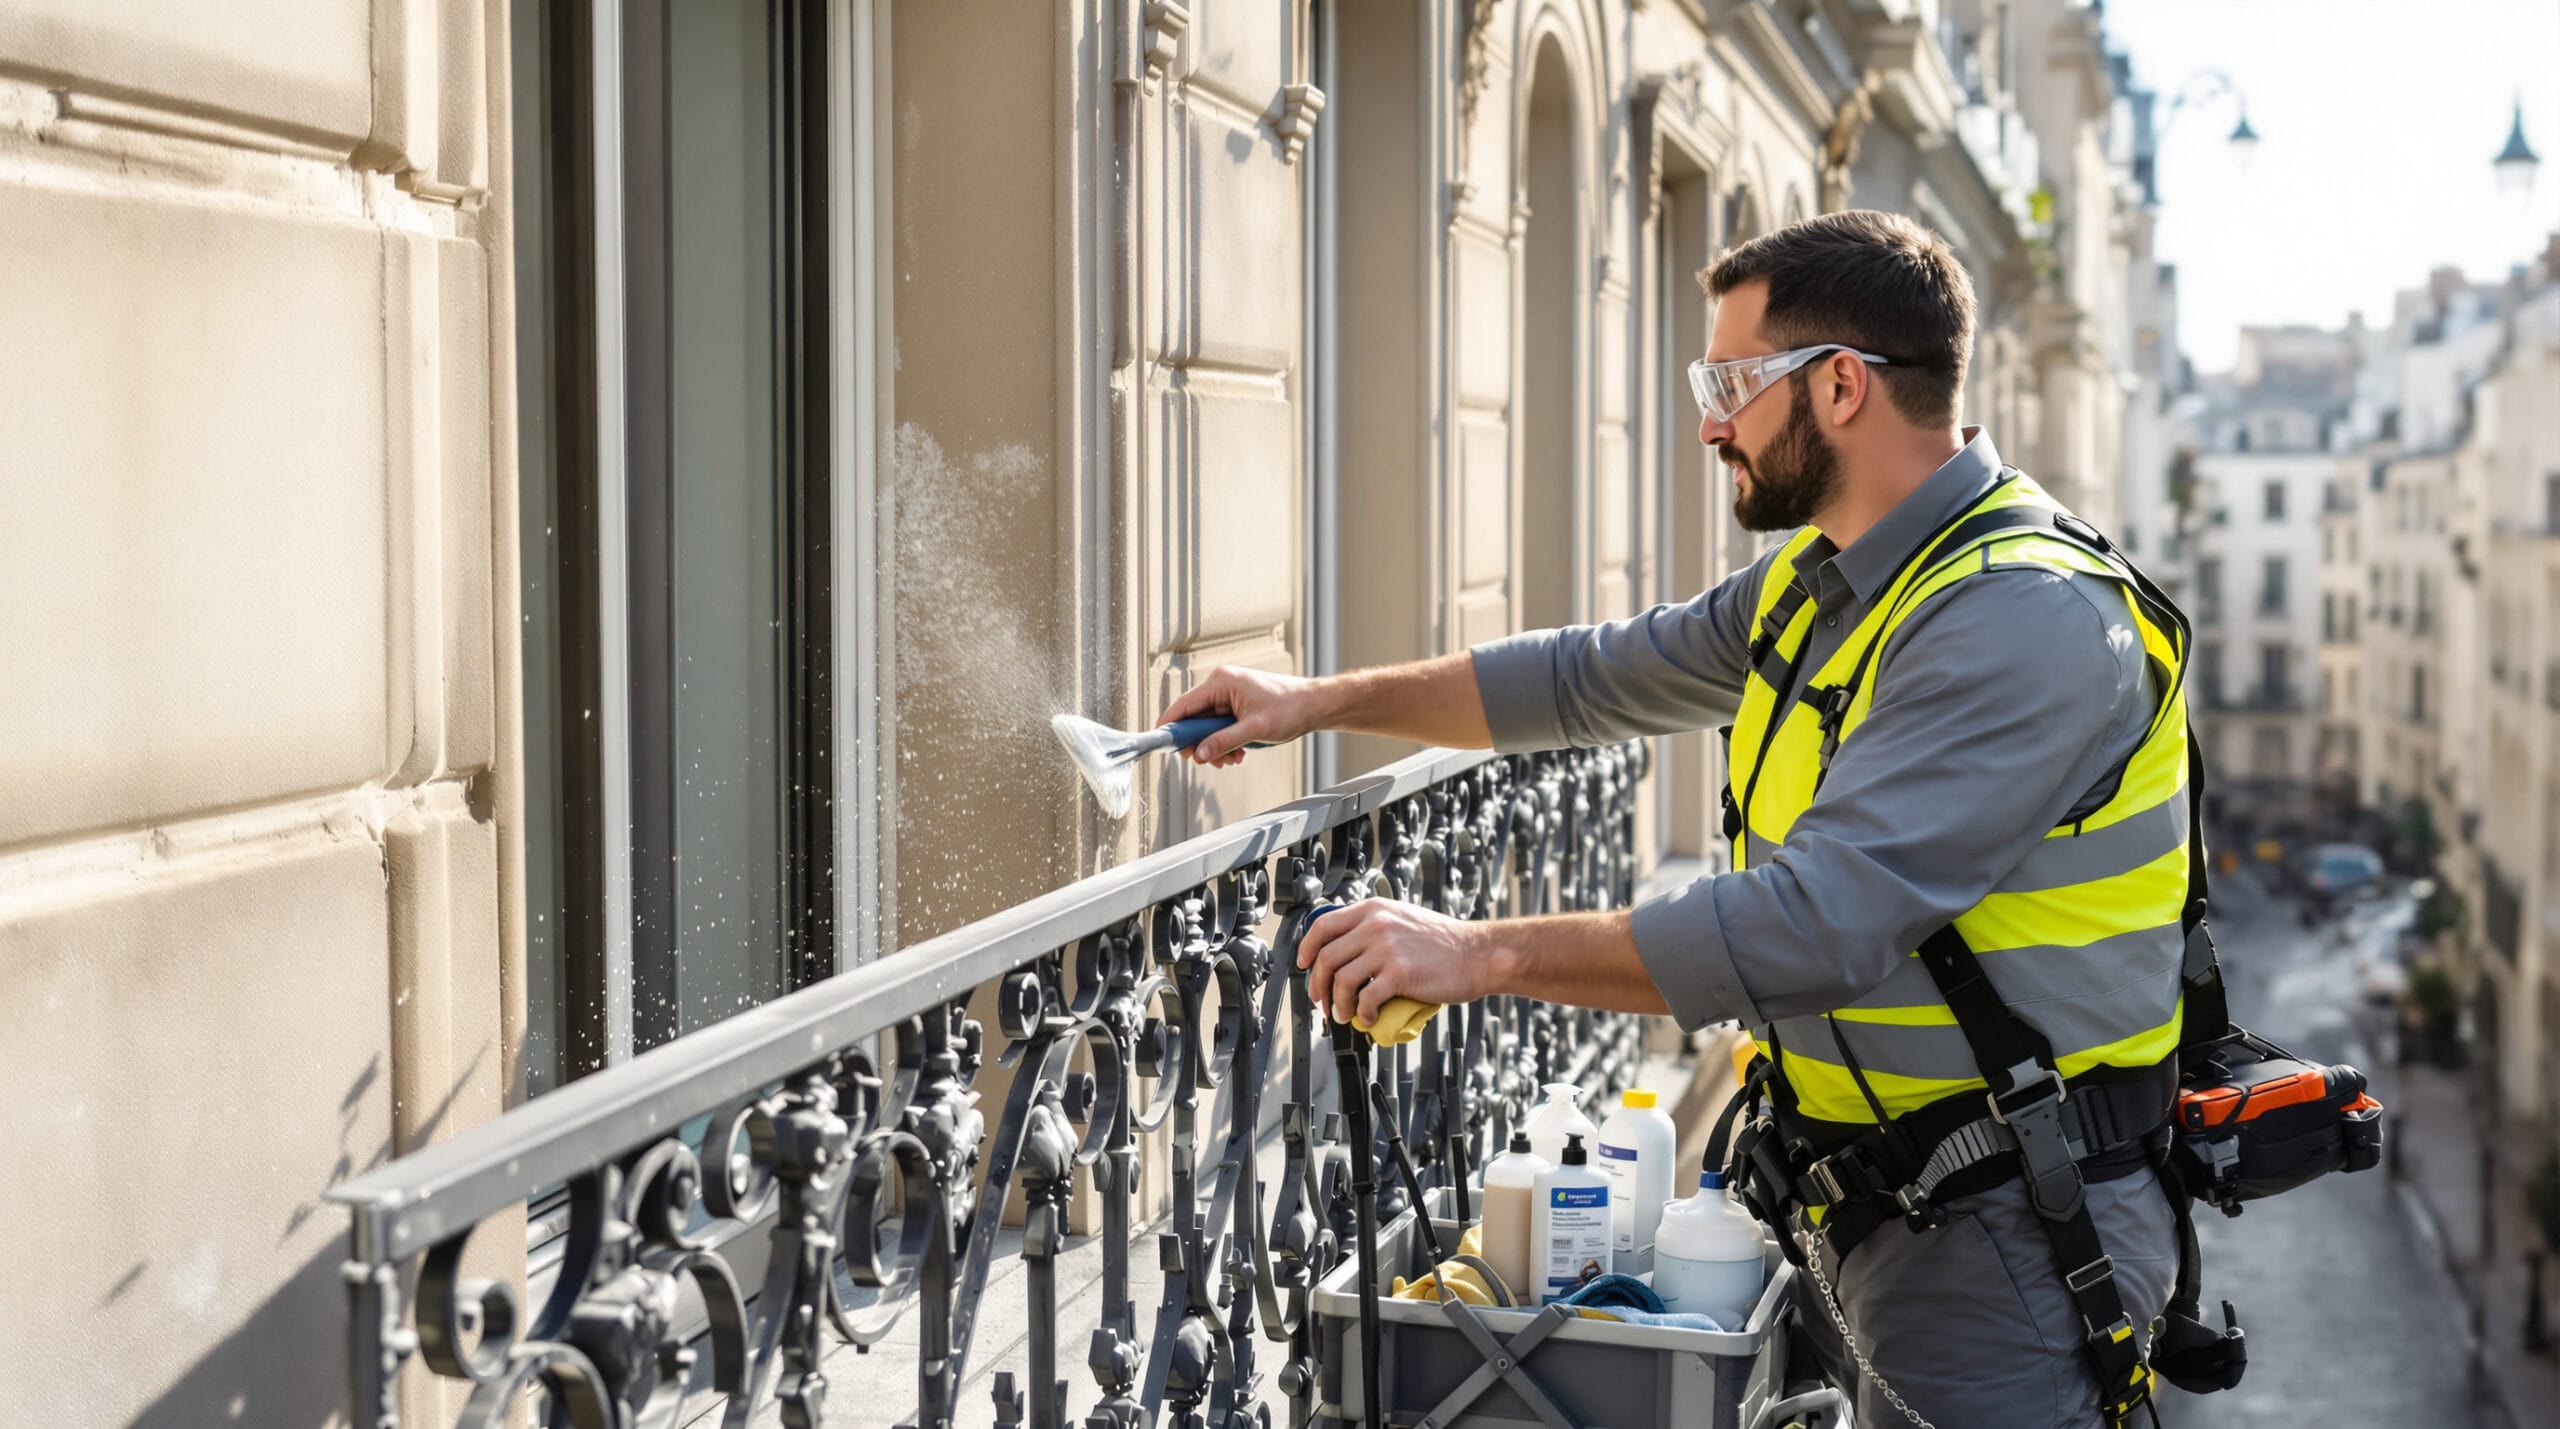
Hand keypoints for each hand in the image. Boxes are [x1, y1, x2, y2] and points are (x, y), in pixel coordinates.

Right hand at [1157, 665, 1326, 765]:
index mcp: (1221, 682)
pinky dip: (1225, 743)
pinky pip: (1219, 727)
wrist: (1313, 706)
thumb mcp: (1254, 729)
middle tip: (1211, 761)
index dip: (1170, 726)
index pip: (1184, 705)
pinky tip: (1238, 752)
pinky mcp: (1236, 705)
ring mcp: (1228, 695)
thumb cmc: (1290, 708)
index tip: (1161, 744)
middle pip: (1194, 719)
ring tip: (1232, 758)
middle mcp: (1221, 685)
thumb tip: (1199, 754)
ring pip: (1207, 727)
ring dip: (1215, 746)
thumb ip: (1223, 742)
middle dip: (1201, 743)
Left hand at [1298, 900, 1506, 1026]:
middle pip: (1326, 957)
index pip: (1323, 926)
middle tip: (1322, 1001)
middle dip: (1317, 985)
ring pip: (1341, 981)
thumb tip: (1346, 946)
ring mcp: (1387, 949)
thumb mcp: (1402, 918)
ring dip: (1338, 1004)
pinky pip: (1366, 998)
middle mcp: (1376, 925)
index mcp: (1373, 910)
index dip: (1307, 948)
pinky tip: (1368, 1019)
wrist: (1477, 954)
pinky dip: (1362, 1014)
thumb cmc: (1443, 942)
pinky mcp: (1399, 973)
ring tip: (1345, 1015)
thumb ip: (1375, 925)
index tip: (1303, 965)